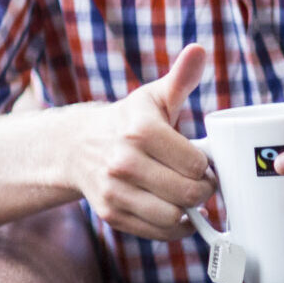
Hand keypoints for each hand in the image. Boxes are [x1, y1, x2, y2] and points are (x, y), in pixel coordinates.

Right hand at [71, 43, 214, 241]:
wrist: (76, 147)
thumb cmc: (127, 122)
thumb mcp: (152, 98)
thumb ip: (180, 78)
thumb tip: (199, 50)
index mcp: (140, 131)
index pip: (196, 164)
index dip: (208, 166)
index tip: (202, 162)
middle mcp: (123, 162)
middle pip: (189, 193)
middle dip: (202, 190)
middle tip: (199, 182)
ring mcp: (114, 190)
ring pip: (174, 216)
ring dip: (188, 210)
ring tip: (184, 195)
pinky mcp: (110, 213)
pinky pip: (157, 232)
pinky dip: (172, 227)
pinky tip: (172, 210)